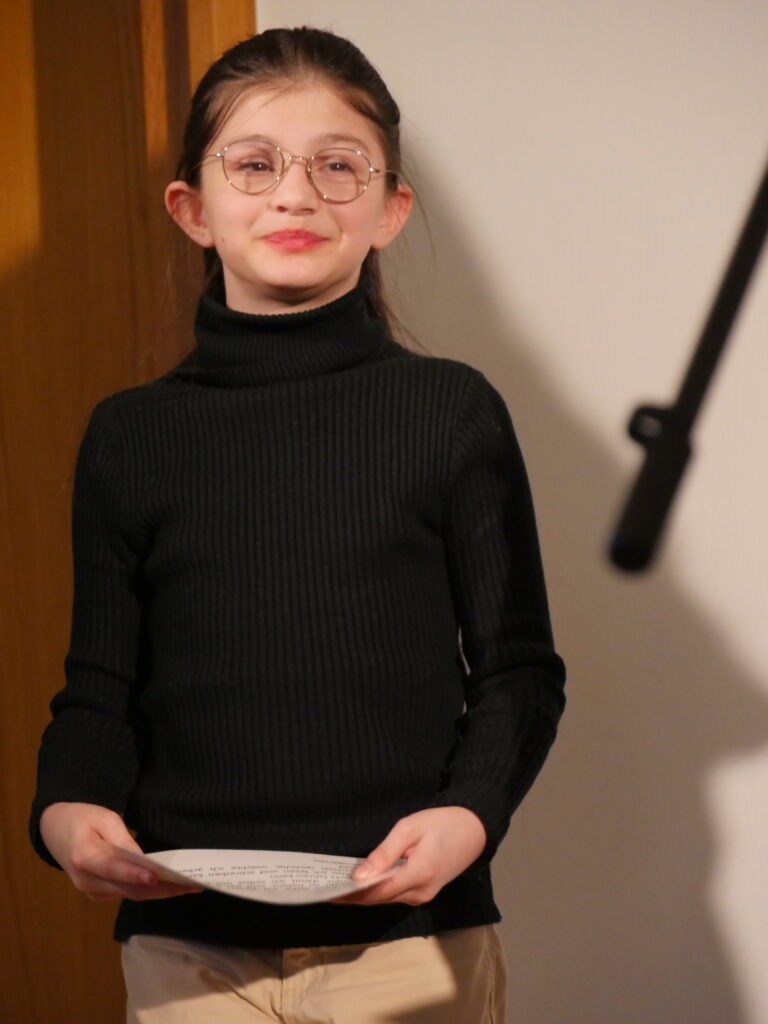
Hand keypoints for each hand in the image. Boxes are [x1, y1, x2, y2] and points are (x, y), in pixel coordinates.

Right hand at [39, 802, 201, 901]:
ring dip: (160, 893)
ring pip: (131, 895)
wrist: (56, 831)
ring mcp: (92, 891)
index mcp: (84, 857)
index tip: (157, 876)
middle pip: (128, 889)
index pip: (113, 869)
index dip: (135, 874)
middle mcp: (87, 881)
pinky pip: (127, 894)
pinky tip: (170, 886)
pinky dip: (149, 891)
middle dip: (161, 889)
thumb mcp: (105, 818)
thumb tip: (146, 860)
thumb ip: (124, 840)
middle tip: (190, 884)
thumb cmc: (83, 819)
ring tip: (188, 886)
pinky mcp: (99, 894)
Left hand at [333, 806, 486, 906]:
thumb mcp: (409, 829)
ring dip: (363, 895)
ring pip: (386, 899)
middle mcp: (420, 892)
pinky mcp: (425, 892)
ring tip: (337, 885)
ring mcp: (424, 895)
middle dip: (352, 896)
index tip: (327, 892)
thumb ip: (384, 853)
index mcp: (418, 874)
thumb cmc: (441, 822)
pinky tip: (362, 883)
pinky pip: (395, 894)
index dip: (350, 895)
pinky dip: (377, 891)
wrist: (474, 829)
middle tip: (324, 889)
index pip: (376, 892)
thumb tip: (360, 876)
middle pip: (379, 900)